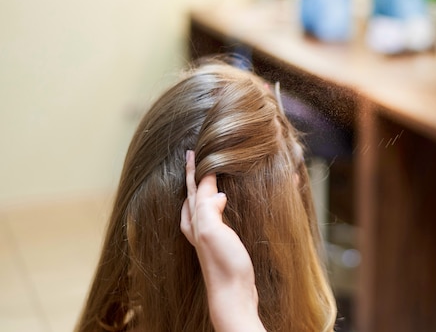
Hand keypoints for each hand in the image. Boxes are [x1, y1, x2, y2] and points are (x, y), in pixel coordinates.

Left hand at [181, 151, 265, 331]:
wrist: (233, 295)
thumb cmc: (223, 265)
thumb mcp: (212, 232)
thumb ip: (208, 210)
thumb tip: (215, 193)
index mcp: (196, 220)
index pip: (194, 188)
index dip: (195, 169)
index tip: (195, 151)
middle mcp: (199, 226)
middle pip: (192, 194)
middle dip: (193, 176)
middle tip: (196, 157)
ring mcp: (210, 236)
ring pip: (202, 204)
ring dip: (203, 188)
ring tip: (206, 176)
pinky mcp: (222, 243)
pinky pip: (215, 214)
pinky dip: (216, 203)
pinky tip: (224, 204)